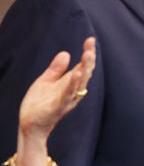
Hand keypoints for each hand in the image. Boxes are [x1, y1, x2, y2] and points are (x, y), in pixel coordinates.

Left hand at [16, 37, 96, 165]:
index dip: (87, 53)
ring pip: (80, 83)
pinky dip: (73, 85)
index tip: (90, 40)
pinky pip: (67, 95)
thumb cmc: (39, 104)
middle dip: (89, 59)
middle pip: (85, 73)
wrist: (30, 125)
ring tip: (88, 54)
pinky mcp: (57, 107)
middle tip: (91, 44)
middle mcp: (73, 91)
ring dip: (84, 69)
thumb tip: (66, 53)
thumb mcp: (46, 81)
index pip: (82, 66)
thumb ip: (56, 69)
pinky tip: (76, 74)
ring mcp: (67, 99)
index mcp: (71, 83)